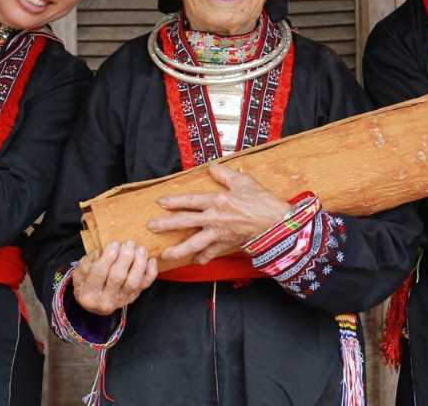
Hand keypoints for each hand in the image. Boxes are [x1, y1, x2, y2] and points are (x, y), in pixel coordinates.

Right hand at [72, 241, 157, 315]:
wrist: (95, 303)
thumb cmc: (87, 283)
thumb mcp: (79, 274)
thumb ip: (87, 263)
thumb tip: (100, 252)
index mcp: (89, 293)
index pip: (99, 272)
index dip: (109, 255)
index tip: (115, 243)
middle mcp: (106, 300)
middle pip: (118, 276)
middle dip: (125, 256)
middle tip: (129, 243)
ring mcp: (121, 300)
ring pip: (133, 282)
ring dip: (139, 262)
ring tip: (140, 249)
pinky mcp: (133, 297)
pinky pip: (145, 285)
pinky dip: (150, 272)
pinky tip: (150, 260)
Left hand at [148, 163, 288, 264]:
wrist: (277, 225)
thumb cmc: (262, 202)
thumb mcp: (243, 181)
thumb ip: (224, 174)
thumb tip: (211, 166)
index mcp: (217, 201)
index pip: (190, 201)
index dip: (174, 201)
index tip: (160, 202)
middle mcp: (214, 219)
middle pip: (185, 222)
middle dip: (166, 225)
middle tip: (151, 227)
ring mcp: (219, 235)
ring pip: (194, 244)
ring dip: (178, 250)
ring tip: (164, 255)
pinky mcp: (227, 246)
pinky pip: (211, 254)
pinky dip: (202, 258)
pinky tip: (194, 260)